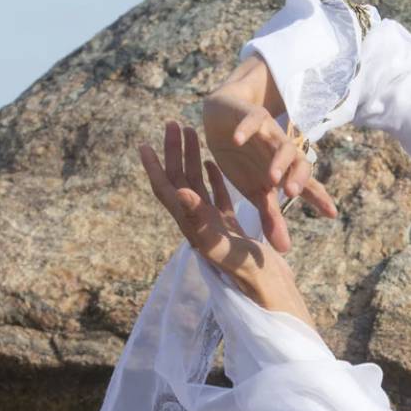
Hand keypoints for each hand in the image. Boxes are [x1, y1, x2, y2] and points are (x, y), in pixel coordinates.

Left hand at [137, 120, 315, 329]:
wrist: (265, 285)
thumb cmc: (244, 269)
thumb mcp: (219, 241)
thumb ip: (199, 216)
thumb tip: (179, 190)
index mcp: (191, 222)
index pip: (166, 188)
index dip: (153, 166)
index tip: (144, 143)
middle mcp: (197, 220)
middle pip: (180, 179)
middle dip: (173, 151)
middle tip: (172, 124)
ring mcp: (213, 223)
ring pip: (198, 184)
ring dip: (192, 159)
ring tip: (190, 134)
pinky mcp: (229, 226)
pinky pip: (216, 197)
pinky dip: (212, 178)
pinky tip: (212, 164)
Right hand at [203, 86, 337, 254]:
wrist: (225, 118)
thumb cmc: (244, 158)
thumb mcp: (256, 191)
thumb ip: (271, 218)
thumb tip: (284, 249)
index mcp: (286, 171)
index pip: (308, 185)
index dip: (319, 197)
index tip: (331, 213)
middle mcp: (282, 151)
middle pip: (299, 163)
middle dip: (298, 178)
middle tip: (292, 194)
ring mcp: (269, 133)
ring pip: (281, 144)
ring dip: (278, 160)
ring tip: (272, 178)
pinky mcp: (251, 116)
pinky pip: (252, 122)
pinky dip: (245, 130)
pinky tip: (238, 139)